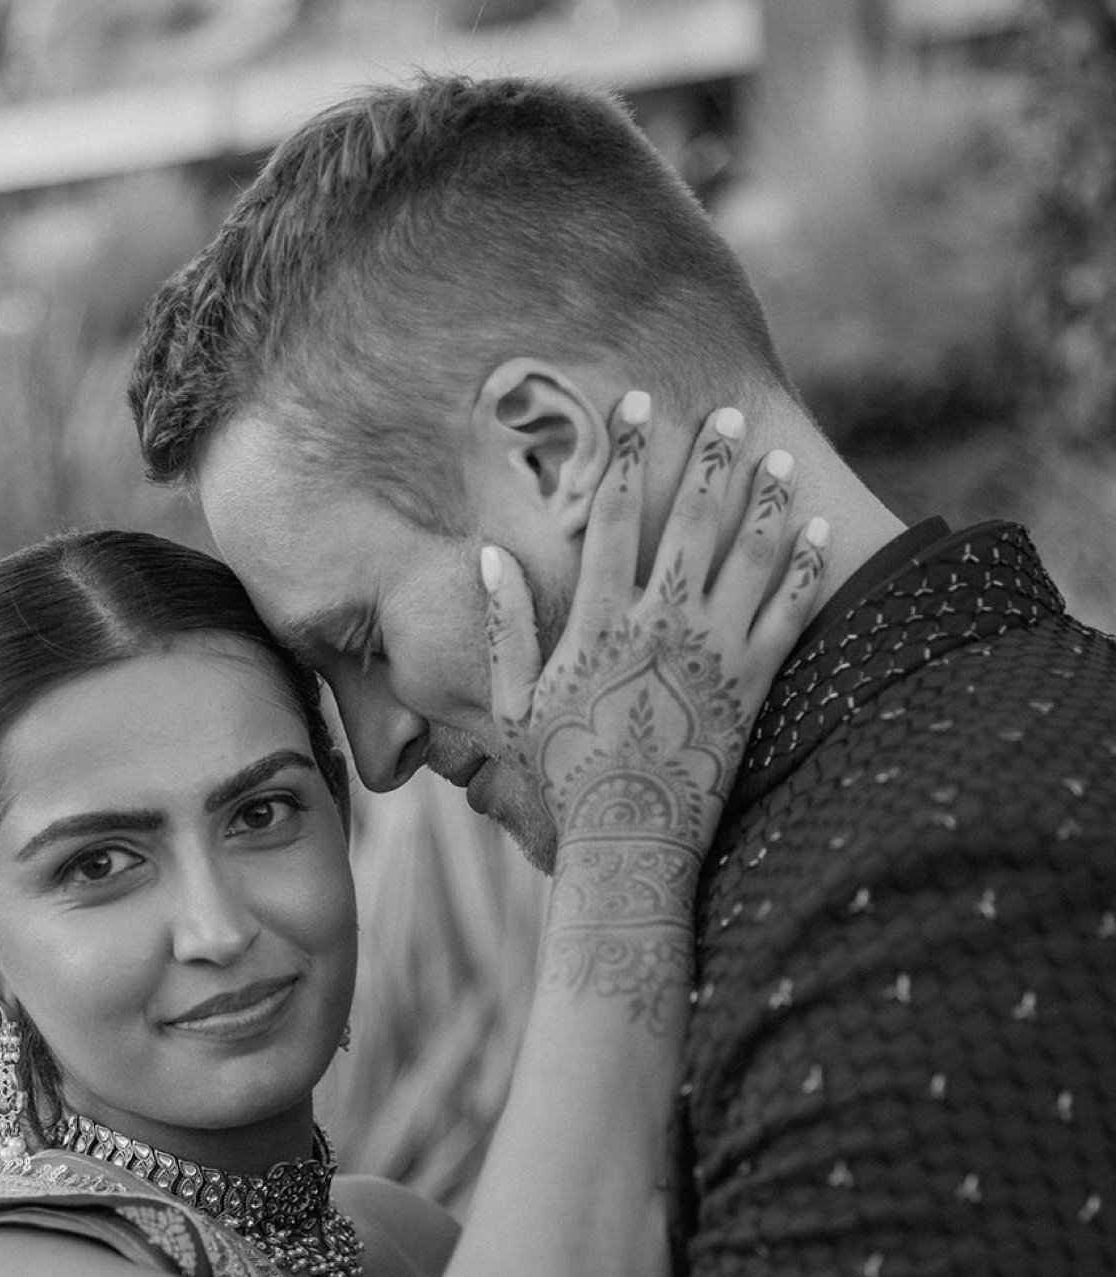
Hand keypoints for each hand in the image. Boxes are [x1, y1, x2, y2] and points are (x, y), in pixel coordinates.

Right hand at [481, 394, 828, 872]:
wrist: (631, 837)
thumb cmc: (566, 774)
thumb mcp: (516, 705)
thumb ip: (507, 627)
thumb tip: (489, 557)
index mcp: (600, 620)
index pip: (616, 515)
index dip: (628, 453)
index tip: (640, 407)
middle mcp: (661, 623)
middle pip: (693, 518)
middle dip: (710, 458)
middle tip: (727, 414)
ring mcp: (714, 651)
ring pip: (750, 554)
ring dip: (766, 499)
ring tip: (778, 459)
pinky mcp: (754, 683)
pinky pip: (791, 610)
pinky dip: (807, 565)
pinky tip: (819, 530)